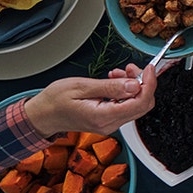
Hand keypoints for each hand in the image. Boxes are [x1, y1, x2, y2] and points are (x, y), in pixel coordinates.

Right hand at [23, 64, 156, 137]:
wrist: (42, 115)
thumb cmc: (55, 101)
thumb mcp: (81, 87)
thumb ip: (110, 87)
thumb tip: (135, 85)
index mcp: (104, 116)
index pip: (140, 102)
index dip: (149, 83)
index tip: (149, 68)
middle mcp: (110, 124)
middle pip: (143, 104)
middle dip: (142, 83)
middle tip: (130, 68)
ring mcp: (110, 123)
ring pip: (136, 104)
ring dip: (132, 86)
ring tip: (117, 73)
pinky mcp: (108, 120)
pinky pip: (126, 106)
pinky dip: (125, 91)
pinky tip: (114, 81)